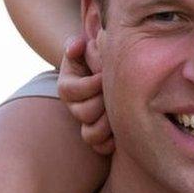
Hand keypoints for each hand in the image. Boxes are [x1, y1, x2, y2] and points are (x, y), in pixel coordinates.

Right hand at [57, 34, 112, 155]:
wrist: (106, 73)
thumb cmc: (95, 57)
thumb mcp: (84, 47)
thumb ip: (76, 44)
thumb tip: (77, 46)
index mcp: (68, 87)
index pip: (71, 91)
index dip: (91, 84)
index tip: (106, 74)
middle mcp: (75, 108)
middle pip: (83, 113)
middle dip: (102, 101)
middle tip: (116, 92)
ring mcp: (88, 124)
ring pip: (91, 135)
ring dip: (108, 123)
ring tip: (121, 109)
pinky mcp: (101, 137)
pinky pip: (102, 148)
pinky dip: (113, 142)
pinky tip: (125, 127)